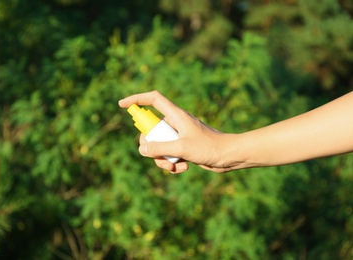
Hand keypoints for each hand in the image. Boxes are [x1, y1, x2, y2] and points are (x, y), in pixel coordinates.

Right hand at [118, 90, 240, 172]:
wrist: (229, 156)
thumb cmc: (210, 147)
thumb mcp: (182, 148)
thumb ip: (160, 148)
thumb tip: (142, 149)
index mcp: (176, 115)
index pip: (153, 100)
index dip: (136, 99)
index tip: (122, 105)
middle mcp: (175, 124)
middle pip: (150, 131)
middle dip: (151, 147)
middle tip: (157, 156)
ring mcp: (178, 136)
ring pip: (158, 146)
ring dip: (162, 160)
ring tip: (175, 166)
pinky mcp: (182, 148)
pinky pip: (168, 155)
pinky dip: (171, 163)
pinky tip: (183, 168)